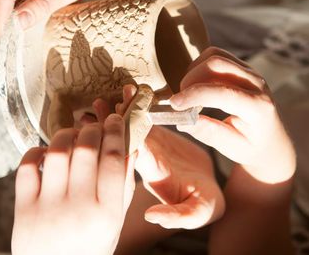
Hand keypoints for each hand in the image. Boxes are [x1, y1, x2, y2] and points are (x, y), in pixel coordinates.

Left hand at [12, 115, 135, 254]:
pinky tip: (46, 152)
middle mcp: (79, 208)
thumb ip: (124, 187)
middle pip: (87, 149)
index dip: (115, 132)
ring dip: (66, 135)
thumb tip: (130, 148)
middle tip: (94, 126)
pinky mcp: (24, 209)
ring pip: (58, 152)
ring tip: (71, 135)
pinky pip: (28, 167)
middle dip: (92, 128)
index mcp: (107, 212)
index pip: (114, 158)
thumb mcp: (114, 223)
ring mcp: (49, 208)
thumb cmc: (89, 247)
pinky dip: (36, 152)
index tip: (114, 120)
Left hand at [115, 85, 224, 229]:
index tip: (110, 121)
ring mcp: (151, 146)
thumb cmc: (203, 204)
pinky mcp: (159, 137)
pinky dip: (138, 105)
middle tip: (98, 103)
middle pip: (124, 136)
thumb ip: (176, 216)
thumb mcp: (195, 213)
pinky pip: (145, 118)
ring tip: (112, 92)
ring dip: (122, 109)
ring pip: (132, 124)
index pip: (132, 152)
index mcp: (152, 172)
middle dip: (112, 120)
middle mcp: (146, 157)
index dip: (121, 136)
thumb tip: (151, 217)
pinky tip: (130, 91)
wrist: (209, 192)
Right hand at [170, 47, 295, 183]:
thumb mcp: (233, 148)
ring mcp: (252, 72)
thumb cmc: (253, 148)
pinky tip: (197, 85)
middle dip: (191, 79)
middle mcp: (258, 84)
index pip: (223, 93)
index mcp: (259, 107)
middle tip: (181, 100)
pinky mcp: (244, 68)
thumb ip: (209, 133)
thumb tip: (183, 121)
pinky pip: (218, 56)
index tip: (174, 104)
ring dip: (195, 70)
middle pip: (217, 64)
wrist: (274, 142)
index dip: (195, 95)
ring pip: (216, 56)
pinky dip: (201, 66)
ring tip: (188, 92)